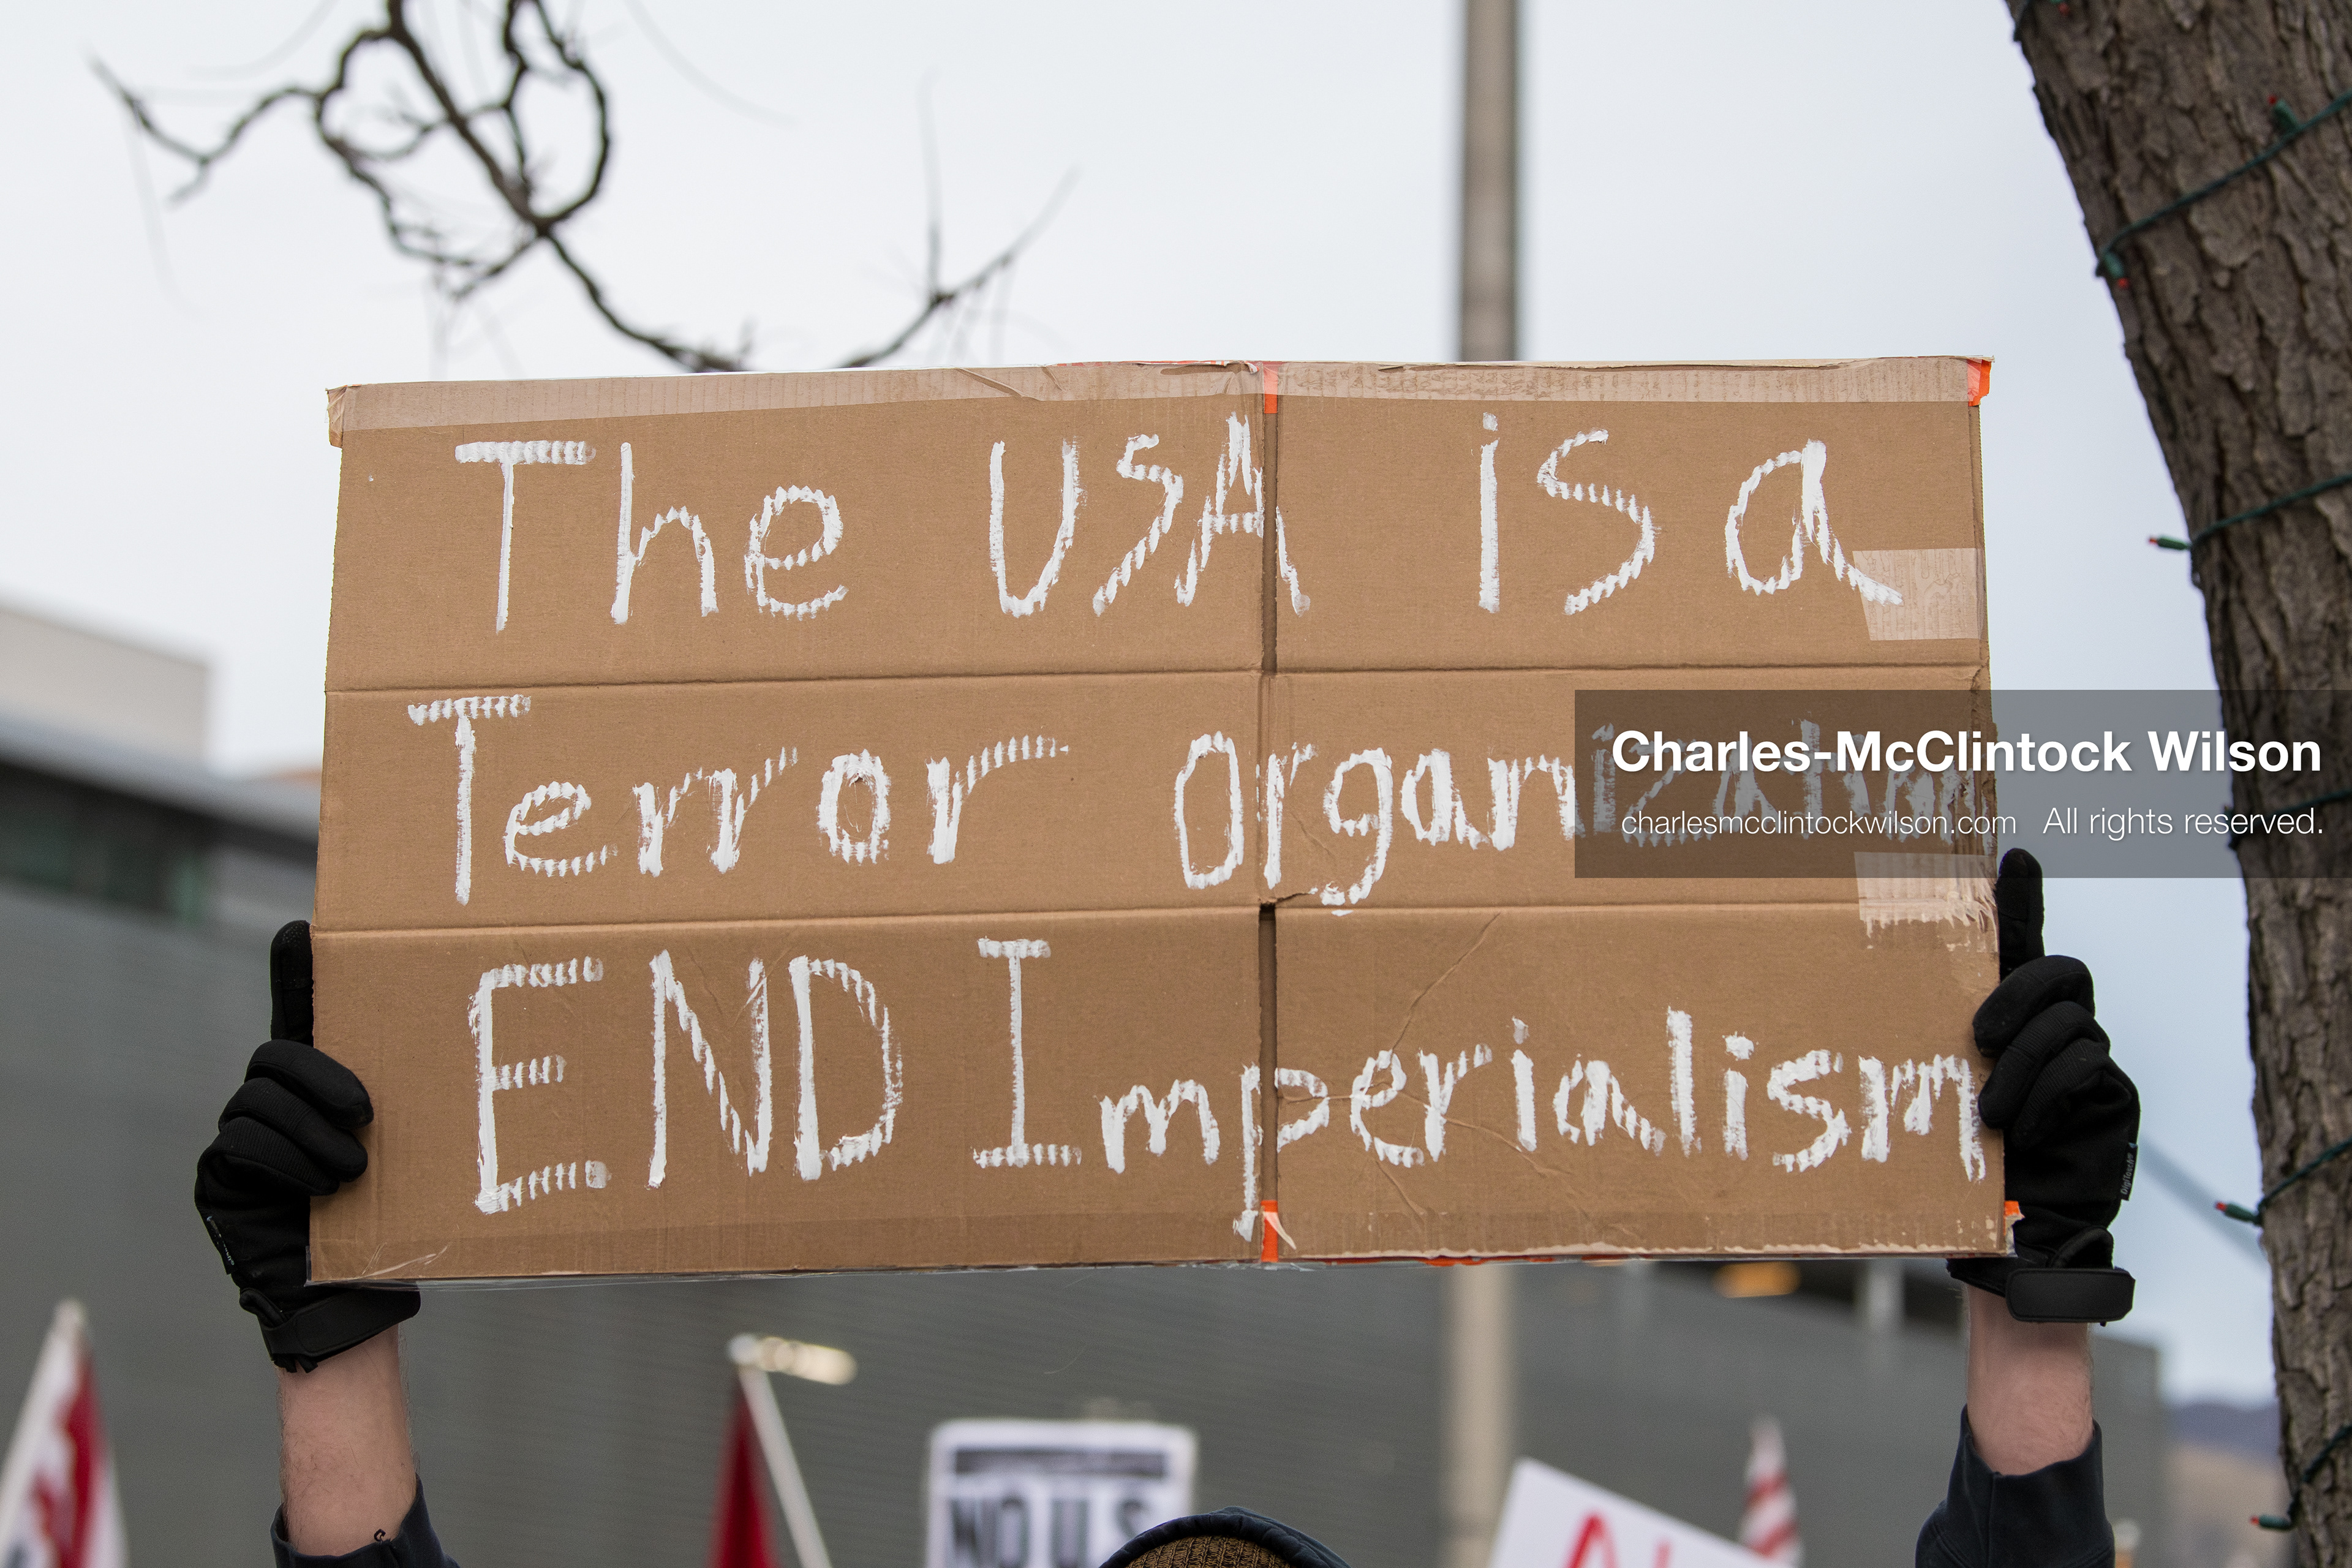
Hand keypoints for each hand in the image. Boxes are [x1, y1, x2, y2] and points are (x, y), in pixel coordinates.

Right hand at [194, 921, 416, 1369]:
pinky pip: (239, 1140)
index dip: (298, 970)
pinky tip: (321, 1189)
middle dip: (320, 1076)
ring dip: (310, 1132)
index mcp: (324, 1088)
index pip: (304, 1013)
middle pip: (277, 1054)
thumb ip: (426, 1114)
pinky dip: (285, 1159)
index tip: (304, 927)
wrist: (354, 1298)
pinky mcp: (219, 1173)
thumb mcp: (419, 1157)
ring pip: (258, 1099)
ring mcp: (240, 1134)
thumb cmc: (396, 1223)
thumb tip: (512, 1063)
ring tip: (353, 1170)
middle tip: (368, 1113)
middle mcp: (275, 1101)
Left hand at [1949, 850, 2138, 1321]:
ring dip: (2024, 1065)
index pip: (2021, 939)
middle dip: (2019, 995)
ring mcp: (2091, 1055)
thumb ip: (1921, 1055)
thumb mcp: (1935, 1098)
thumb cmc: (1963, 1162)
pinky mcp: (2115, 1092)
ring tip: (1991, 1113)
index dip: (2021, 894)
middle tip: (1978, 1038)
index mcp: (2007, 1016)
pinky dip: (2049, 1094)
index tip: (2012, 851)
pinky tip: (2026, 1130)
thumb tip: (1842, 1020)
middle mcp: (2056, 1025)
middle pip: (2059, 971)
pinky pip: (2087, 1065)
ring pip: (2070, 1023)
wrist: (2015, 1233)